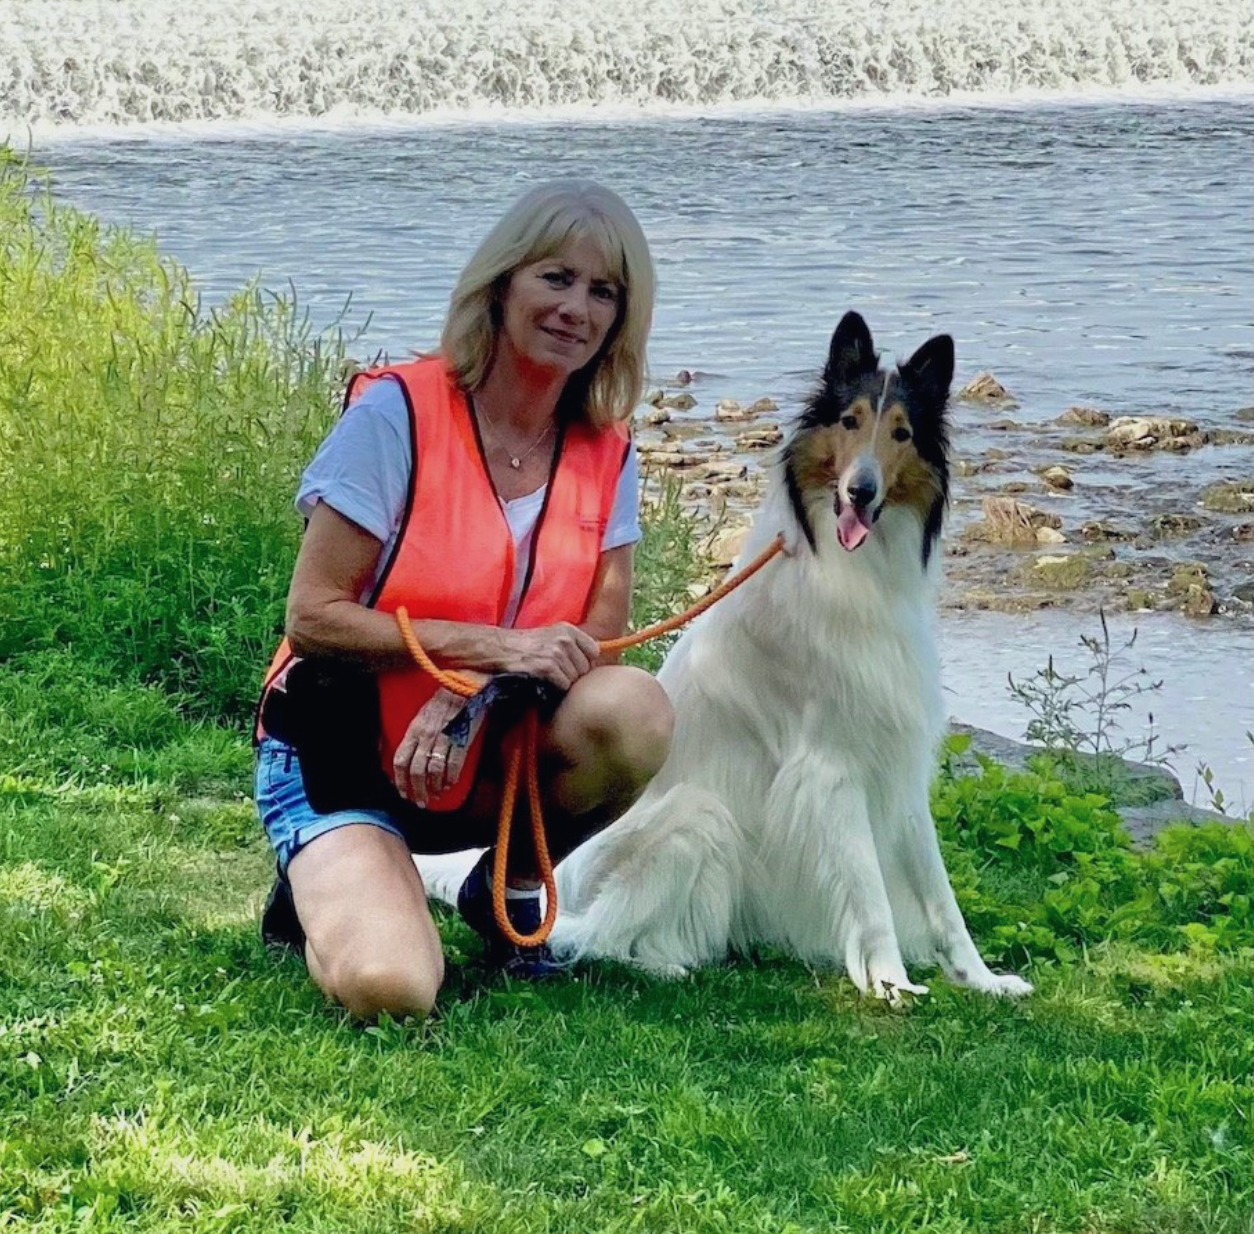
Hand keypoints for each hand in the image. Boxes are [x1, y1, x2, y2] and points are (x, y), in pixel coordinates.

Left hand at [392, 686, 484, 806]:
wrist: (465, 687)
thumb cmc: (442, 702)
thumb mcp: (419, 716)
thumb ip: (408, 736)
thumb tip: (387, 751)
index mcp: (414, 730)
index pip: (400, 760)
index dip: (399, 780)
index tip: (403, 792)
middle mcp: (426, 735)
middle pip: (416, 770)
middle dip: (417, 790)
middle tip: (420, 801)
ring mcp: (444, 738)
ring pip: (434, 770)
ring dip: (433, 787)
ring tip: (435, 796)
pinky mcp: (461, 739)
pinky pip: (454, 764)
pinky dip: (450, 778)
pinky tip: (449, 785)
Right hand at [497, 623, 601, 690]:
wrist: (498, 648)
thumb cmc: (526, 645)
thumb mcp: (552, 635)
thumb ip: (574, 644)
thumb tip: (595, 661)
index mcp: (568, 629)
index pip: (594, 651)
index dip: (585, 662)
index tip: (573, 665)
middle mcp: (564, 639)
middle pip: (585, 667)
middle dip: (574, 674)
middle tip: (557, 673)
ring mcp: (556, 653)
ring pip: (575, 678)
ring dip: (563, 682)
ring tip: (549, 676)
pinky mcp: (546, 667)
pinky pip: (564, 685)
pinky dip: (555, 688)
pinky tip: (544, 681)